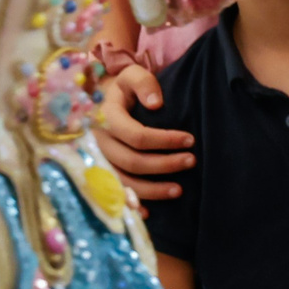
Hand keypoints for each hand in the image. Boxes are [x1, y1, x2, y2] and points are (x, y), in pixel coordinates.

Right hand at [92, 62, 194, 200]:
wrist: (103, 100)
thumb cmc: (124, 89)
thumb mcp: (132, 75)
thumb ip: (144, 83)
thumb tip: (156, 103)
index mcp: (106, 117)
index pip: (135, 135)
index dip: (164, 140)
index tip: (190, 139)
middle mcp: (97, 142)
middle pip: (131, 161)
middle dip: (164, 165)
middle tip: (191, 161)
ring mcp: (97, 160)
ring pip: (123, 181)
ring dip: (152, 190)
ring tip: (178, 190)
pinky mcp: (99, 173)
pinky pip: (113, 193)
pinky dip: (130, 204)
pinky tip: (148, 212)